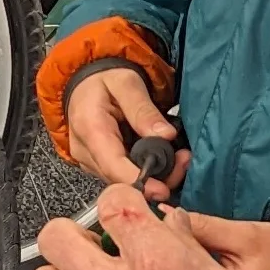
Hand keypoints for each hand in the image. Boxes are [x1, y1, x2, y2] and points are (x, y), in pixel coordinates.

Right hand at [65, 64, 179, 191]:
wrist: (86, 81)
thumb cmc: (105, 79)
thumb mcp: (127, 84)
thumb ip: (144, 110)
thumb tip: (166, 135)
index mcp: (90, 128)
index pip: (113, 165)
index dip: (139, 181)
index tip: (163, 189)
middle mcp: (85, 151)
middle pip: (119, 178)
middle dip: (154, 178)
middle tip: (184, 161)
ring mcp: (89, 161)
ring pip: (122, 180)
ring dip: (152, 176)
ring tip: (178, 158)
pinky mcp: (97, 164)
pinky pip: (121, 175)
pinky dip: (143, 171)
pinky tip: (162, 159)